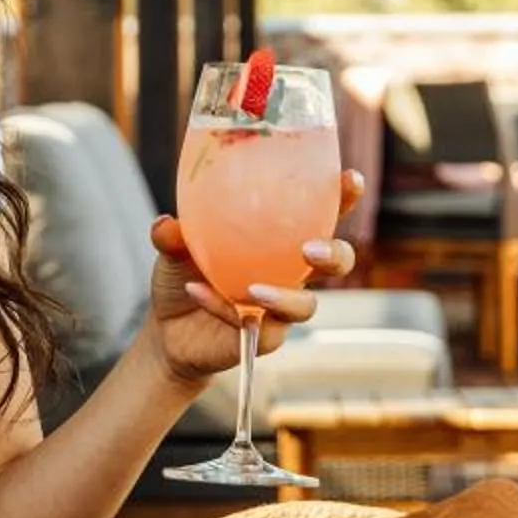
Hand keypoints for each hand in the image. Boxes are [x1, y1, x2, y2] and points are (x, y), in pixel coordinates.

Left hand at [138, 169, 362, 389]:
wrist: (168, 329)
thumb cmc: (185, 273)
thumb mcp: (173, 247)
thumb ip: (172, 234)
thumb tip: (167, 224)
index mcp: (280, 238)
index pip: (322, 213)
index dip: (343, 197)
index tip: (350, 180)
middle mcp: (290, 271)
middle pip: (337, 262)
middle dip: (334, 253)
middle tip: (311, 248)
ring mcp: (281, 308)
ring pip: (305, 306)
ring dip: (284, 297)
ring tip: (252, 289)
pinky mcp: (265, 338)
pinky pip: (260, 328)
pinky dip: (223, 307)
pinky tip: (198, 291)